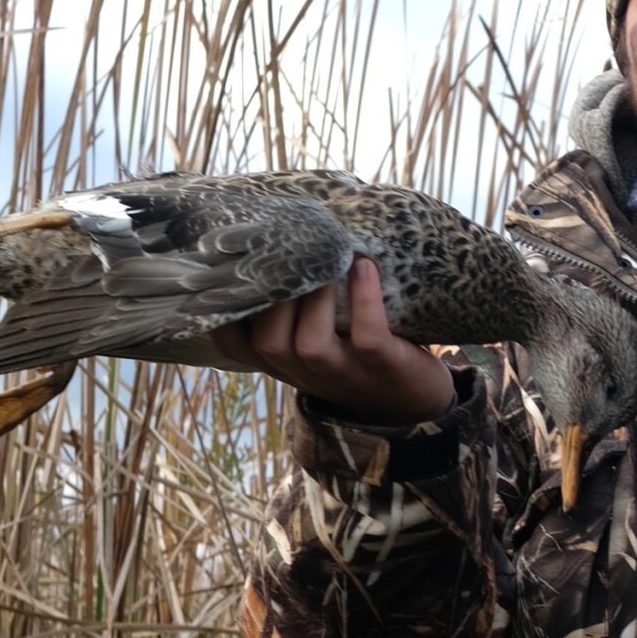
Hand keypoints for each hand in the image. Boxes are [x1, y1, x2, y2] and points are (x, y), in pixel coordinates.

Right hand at [213, 257, 456, 423]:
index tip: (227, 271)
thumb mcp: (316, 338)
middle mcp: (305, 371)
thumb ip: (292, 309)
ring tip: (329, 257)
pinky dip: (363, 300)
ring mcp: (343, 373)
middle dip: (274, 298)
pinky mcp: (382, 367)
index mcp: (283, 361)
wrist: (415, 399)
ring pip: (310, 344)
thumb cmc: (357, 353)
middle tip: (289, 253)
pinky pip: (367, 335)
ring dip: (315, 298)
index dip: (221, 313)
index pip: (234, 345)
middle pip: (267, 342)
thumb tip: (274, 238)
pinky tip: (364, 267)